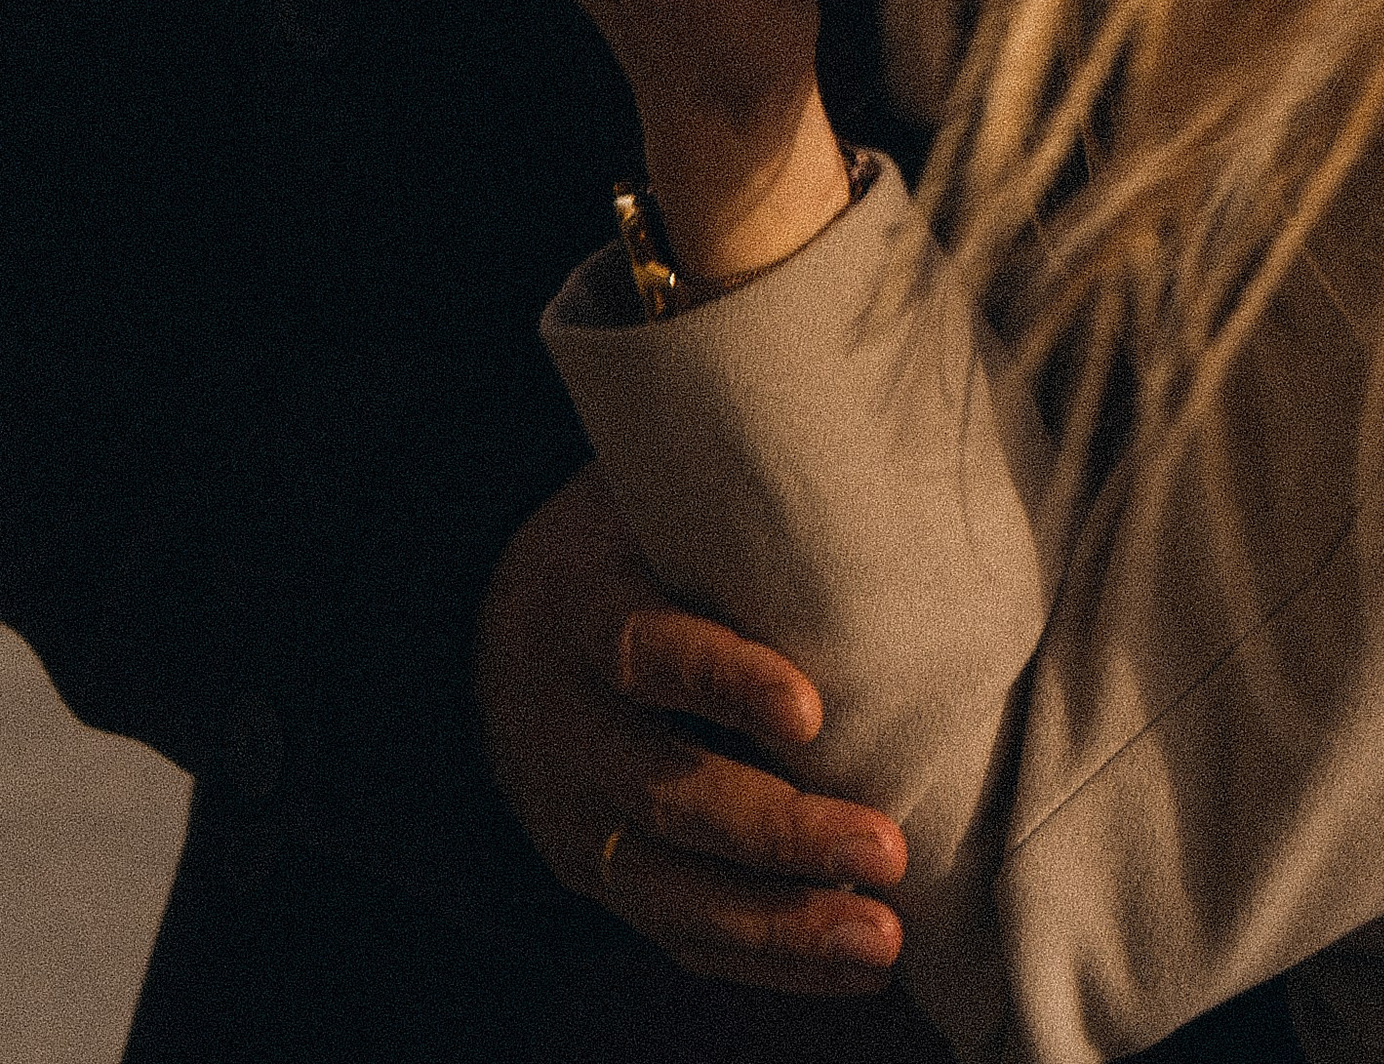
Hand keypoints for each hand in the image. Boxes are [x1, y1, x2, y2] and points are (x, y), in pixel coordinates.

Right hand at [478, 464, 907, 995]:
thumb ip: (728, 478)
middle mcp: (575, 731)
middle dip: (779, 831)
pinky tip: (854, 965)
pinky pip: (682, 936)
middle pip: (670, 796)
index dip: (724, 681)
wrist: (494, 637)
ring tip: (880, 933)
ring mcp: (582, 820)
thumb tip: (861, 422)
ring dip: (784, 924)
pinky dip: (769, 961)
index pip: (648, 652)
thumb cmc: (626, 546)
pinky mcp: (606, 880)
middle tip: (884, 845)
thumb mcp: (645, 493)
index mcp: (586, 615)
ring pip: (674, 893)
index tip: (810, 708)